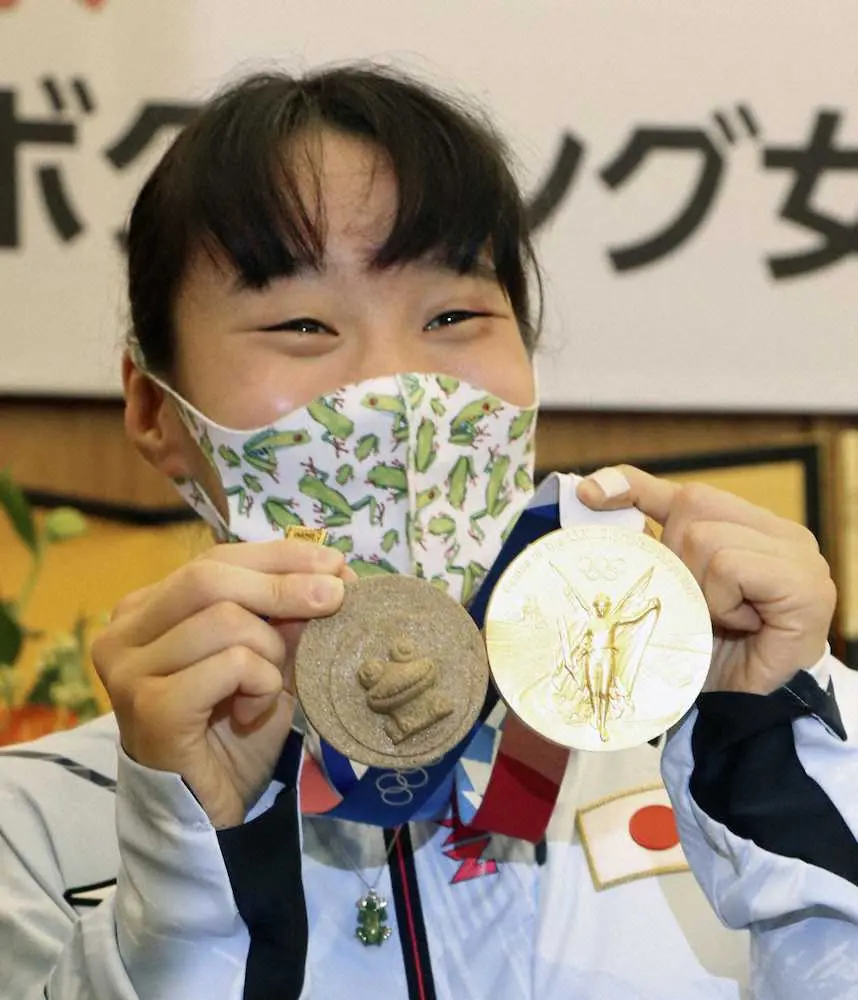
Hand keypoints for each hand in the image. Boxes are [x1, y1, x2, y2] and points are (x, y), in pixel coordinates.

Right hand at [92, 539, 353, 827]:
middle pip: (210, 577)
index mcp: (145, 610)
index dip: (278, 557)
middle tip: (335, 599)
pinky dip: (261, 682)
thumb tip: (333, 573)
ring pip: (225, 620)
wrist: (206, 812)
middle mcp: (124, 632)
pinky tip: (254, 712)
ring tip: (270, 688)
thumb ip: (285, 618)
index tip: (335, 563)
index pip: (215, 560)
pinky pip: (230, 665)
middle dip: (284, 584)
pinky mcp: (150, 707)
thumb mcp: (267, 661)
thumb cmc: (231, 733)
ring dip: (271, 651)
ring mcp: (129, 670)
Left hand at [577, 466, 835, 695]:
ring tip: (722, 620)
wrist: (748, 715)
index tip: (590, 493)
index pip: (686, 491)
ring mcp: (798, 554)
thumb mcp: (672, 594)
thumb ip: (651, 551)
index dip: (634, 485)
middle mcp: (779, 532)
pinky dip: (721, 600)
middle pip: (693, 503)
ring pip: (706, 536)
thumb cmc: (709, 657)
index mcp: (750, 528)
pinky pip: (729, 566)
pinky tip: (742, 625)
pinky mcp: (805, 583)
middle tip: (696, 604)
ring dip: (699, 587)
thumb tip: (596, 508)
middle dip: (675, 556)